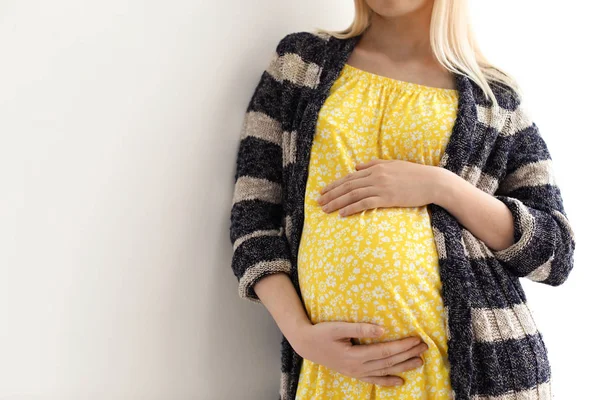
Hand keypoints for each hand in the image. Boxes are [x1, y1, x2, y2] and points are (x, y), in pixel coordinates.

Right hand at [291, 321, 428, 386]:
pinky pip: (374, 379)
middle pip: (388, 362)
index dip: (402, 346)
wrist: (306, 345)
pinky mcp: (354, 373)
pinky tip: (400, 381)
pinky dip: (387, 381)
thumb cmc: (321, 333)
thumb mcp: (338, 327)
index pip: (385, 351)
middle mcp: (357, 367)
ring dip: (403, 367)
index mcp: (355, 355)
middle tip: (424, 347)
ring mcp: (356, 373)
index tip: (416, 339)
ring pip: (384, 371)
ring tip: (419, 361)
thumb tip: (382, 330)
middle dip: (407, 354)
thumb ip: (360, 328)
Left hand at [317, 159, 440, 216]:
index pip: (350, 177)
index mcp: (375, 167)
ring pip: (353, 195)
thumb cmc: (414, 174)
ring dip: (337, 202)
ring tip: (325, 209)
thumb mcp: (392, 164)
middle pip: (348, 186)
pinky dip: (351, 208)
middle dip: (331, 194)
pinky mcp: (387, 198)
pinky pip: (364, 203)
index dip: (335, 184)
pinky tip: (342, 213)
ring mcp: (381, 187)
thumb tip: (356, 166)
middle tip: (318, 202)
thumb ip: (373, 164)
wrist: (433, 182)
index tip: (323, 191)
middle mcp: (375, 176)